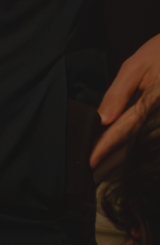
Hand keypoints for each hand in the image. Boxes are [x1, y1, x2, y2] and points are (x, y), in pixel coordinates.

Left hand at [92, 33, 159, 169]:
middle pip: (138, 143)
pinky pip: (154, 141)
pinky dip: (142, 153)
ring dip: (128, 162)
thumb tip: (103, 118)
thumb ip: (118, 93)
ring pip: (148, 146)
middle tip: (94, 177)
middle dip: (116, 162)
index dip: (107, 146)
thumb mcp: (136, 66)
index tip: (91, 162)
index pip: (126, 128)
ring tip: (105, 176)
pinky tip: (126, 163)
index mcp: (154, 100)